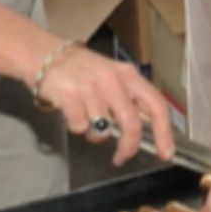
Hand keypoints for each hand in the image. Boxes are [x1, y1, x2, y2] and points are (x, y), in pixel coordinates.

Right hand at [37, 48, 177, 164]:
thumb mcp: (114, 76)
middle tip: (122, 157)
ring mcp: (91, 89)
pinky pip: (79, 127)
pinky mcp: (69, 97)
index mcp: (129, 76)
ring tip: (87, 120)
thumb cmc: (82, 69)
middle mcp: (113, 81)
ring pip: (102, 130)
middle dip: (129, 147)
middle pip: (132, 123)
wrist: (44, 54)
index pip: (157, 105)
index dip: (165, 132)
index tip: (166, 154)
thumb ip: (131, 98)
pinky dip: (76, 127)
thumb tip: (149, 127)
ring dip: (95, 134)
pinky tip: (72, 113)